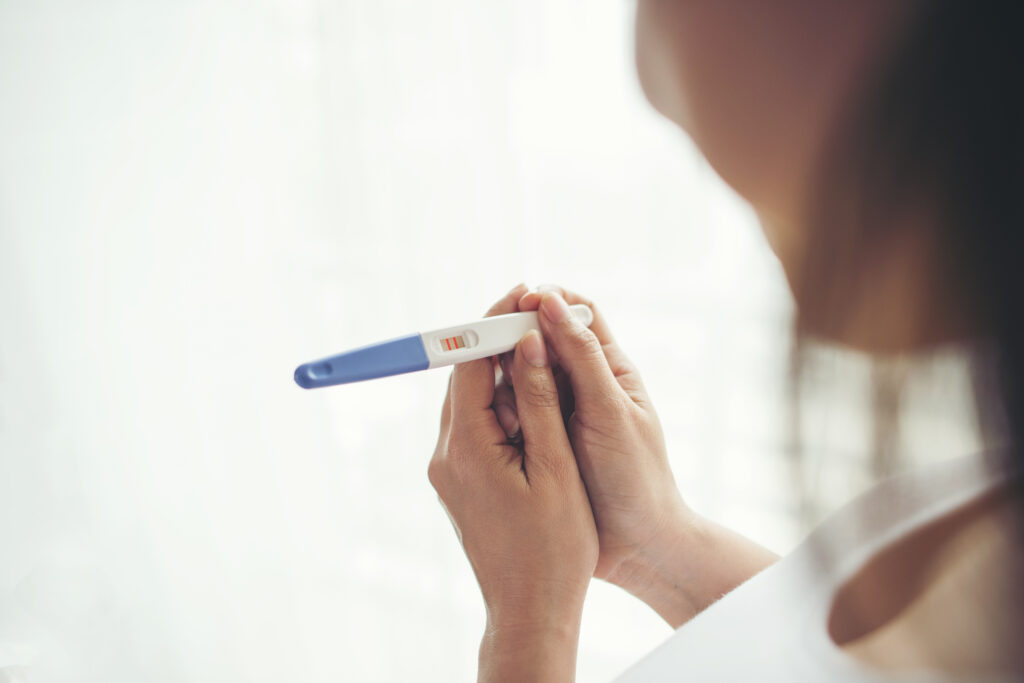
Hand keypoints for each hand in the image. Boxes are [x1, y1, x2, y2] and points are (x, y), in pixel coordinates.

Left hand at [428, 284, 597, 681]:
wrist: (530, 611)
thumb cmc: (552, 549)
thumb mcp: (555, 468)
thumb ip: (540, 401)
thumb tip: (528, 343)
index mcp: (466, 448)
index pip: (467, 363)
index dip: (492, 322)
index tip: (522, 294)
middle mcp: (446, 455)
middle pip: (464, 378)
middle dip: (498, 343)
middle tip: (536, 314)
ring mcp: (449, 471)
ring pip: (471, 402)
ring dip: (504, 377)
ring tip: (545, 356)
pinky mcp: (460, 483)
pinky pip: (476, 428)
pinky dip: (503, 409)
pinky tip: (536, 406)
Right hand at [508, 285, 776, 625]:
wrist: (637, 546)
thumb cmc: (635, 477)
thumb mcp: (609, 412)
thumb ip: (581, 358)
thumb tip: (551, 301)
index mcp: (608, 368)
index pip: (575, 312)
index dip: (547, 299)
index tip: (519, 300)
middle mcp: (581, 384)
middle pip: (540, 339)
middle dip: (514, 337)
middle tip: (490, 348)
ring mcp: (557, 412)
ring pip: (519, 374)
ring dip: (504, 378)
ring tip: (501, 399)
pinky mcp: (538, 440)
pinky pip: (510, 411)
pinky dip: (498, 410)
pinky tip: (492, 424)